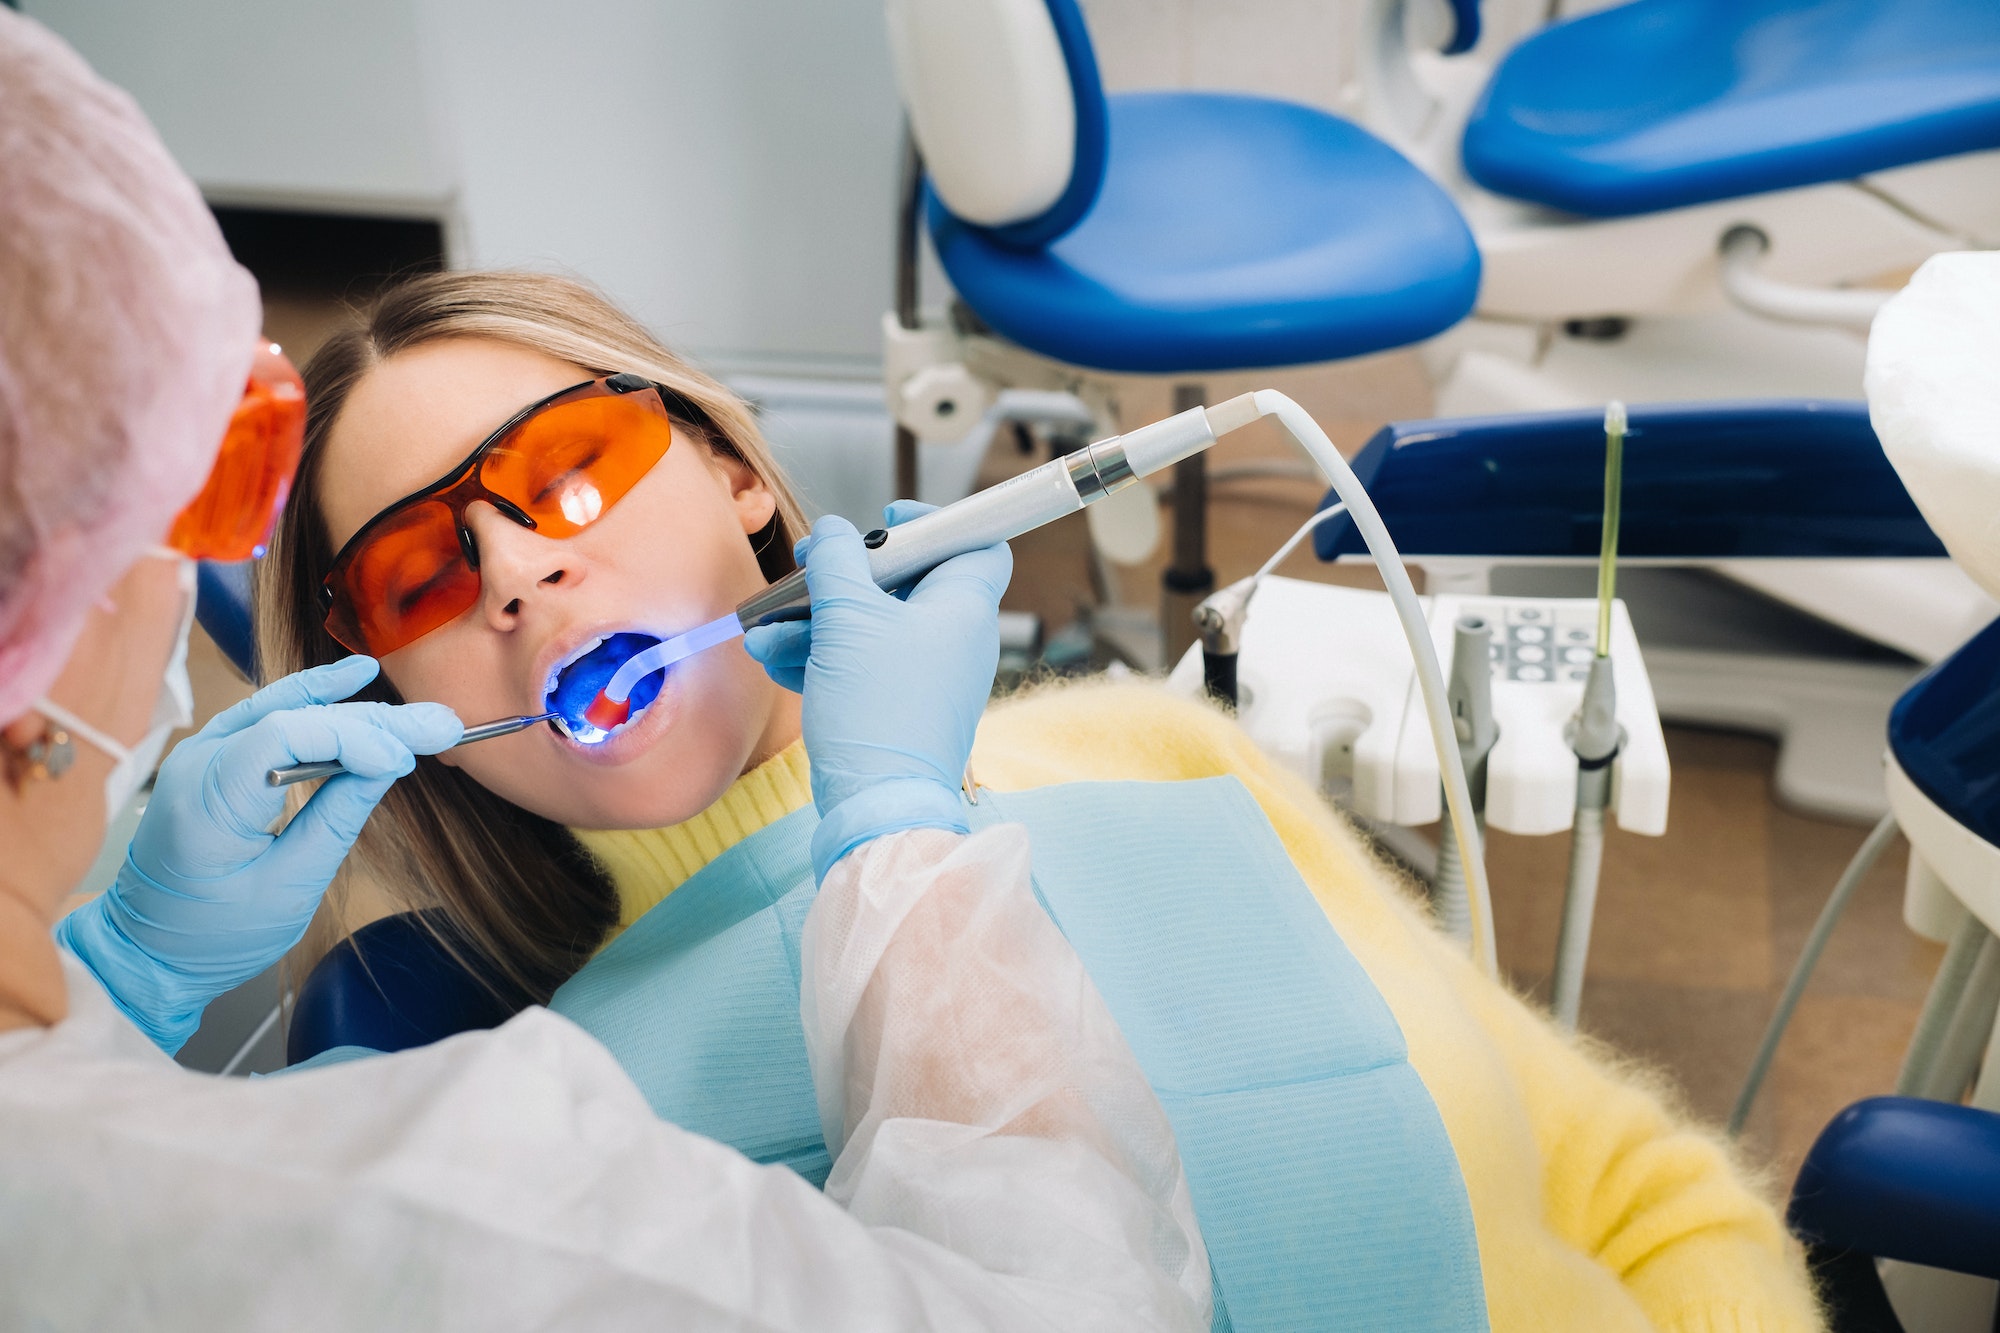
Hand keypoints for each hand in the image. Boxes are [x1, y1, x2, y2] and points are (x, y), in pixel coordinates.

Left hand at [55, 656, 461, 1051]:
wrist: (145, 951)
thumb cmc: (213, 935)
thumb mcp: (287, 889)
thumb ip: (336, 819)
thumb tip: (388, 764)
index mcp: (207, 801)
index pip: (289, 737)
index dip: (357, 737)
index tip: (409, 758)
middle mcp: (197, 761)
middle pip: (296, 716)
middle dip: (374, 722)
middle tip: (442, 726)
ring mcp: (200, 753)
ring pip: (286, 708)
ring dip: (356, 709)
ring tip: (418, 712)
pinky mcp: (213, 758)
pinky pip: (269, 715)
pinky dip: (315, 700)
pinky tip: (355, 678)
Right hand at [744, 504, 1009, 879]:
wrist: (878, 807)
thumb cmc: (878, 708)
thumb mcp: (849, 620)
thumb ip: (837, 563)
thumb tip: (834, 532)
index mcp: (964, 608)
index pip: (977, 544)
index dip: (936, 523)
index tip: (889, 521)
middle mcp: (954, 640)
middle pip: (905, 582)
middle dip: (844, 575)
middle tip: (806, 568)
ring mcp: (926, 677)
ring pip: (871, 626)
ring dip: (814, 620)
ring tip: (765, 628)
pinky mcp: (896, 709)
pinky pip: (859, 666)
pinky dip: (819, 657)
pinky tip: (770, 657)